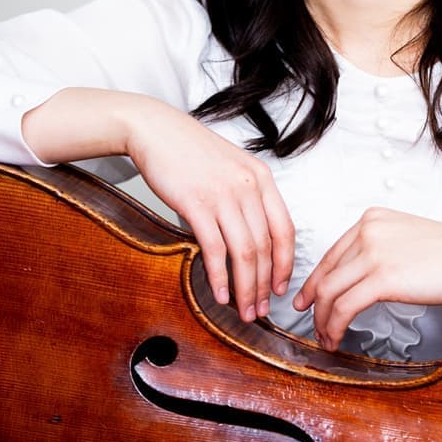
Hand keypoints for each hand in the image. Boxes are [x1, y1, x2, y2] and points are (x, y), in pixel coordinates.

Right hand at [122, 99, 294, 323]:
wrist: (156, 130)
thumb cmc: (192, 152)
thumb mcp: (232, 168)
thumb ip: (247, 198)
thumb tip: (252, 240)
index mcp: (262, 178)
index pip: (286, 229)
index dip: (285, 263)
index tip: (282, 287)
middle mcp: (248, 187)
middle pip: (266, 247)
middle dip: (266, 285)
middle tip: (261, 310)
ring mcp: (223, 195)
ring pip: (245, 252)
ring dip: (247, 288)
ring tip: (244, 311)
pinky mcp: (196, 204)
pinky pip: (215, 249)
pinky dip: (219, 277)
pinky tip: (221, 295)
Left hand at [291, 207, 441, 350]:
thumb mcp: (407, 239)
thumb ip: (381, 251)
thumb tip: (361, 279)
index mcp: (372, 220)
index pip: (331, 255)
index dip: (315, 282)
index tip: (308, 299)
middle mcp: (367, 231)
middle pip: (325, 274)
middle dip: (314, 304)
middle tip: (313, 324)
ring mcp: (373, 252)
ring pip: (329, 292)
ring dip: (322, 321)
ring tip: (326, 338)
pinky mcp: (382, 277)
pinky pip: (344, 306)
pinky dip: (334, 326)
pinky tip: (337, 338)